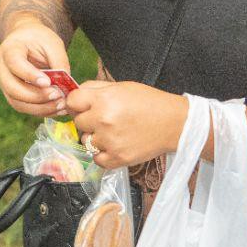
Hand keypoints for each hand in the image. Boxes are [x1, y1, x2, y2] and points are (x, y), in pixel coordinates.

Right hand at [0, 26, 74, 117]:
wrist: (26, 40)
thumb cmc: (39, 39)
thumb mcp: (52, 42)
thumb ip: (59, 61)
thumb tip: (66, 85)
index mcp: (9, 49)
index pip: (14, 64)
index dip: (29, 75)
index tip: (48, 82)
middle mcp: (1, 67)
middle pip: (12, 88)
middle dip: (36, 96)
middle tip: (57, 95)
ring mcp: (3, 83)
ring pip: (16, 102)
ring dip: (40, 108)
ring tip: (60, 105)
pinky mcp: (11, 94)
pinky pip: (23, 107)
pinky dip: (40, 110)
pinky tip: (56, 108)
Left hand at [63, 80, 189, 170]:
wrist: (175, 123)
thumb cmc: (149, 102)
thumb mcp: (122, 86)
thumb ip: (96, 89)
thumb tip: (74, 95)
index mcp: (104, 99)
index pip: (71, 101)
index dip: (77, 103)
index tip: (84, 106)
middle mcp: (103, 120)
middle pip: (78, 122)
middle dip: (88, 120)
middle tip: (104, 119)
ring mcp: (109, 141)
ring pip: (86, 141)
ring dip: (95, 138)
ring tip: (113, 132)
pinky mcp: (117, 158)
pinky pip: (96, 159)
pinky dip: (102, 154)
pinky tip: (114, 145)